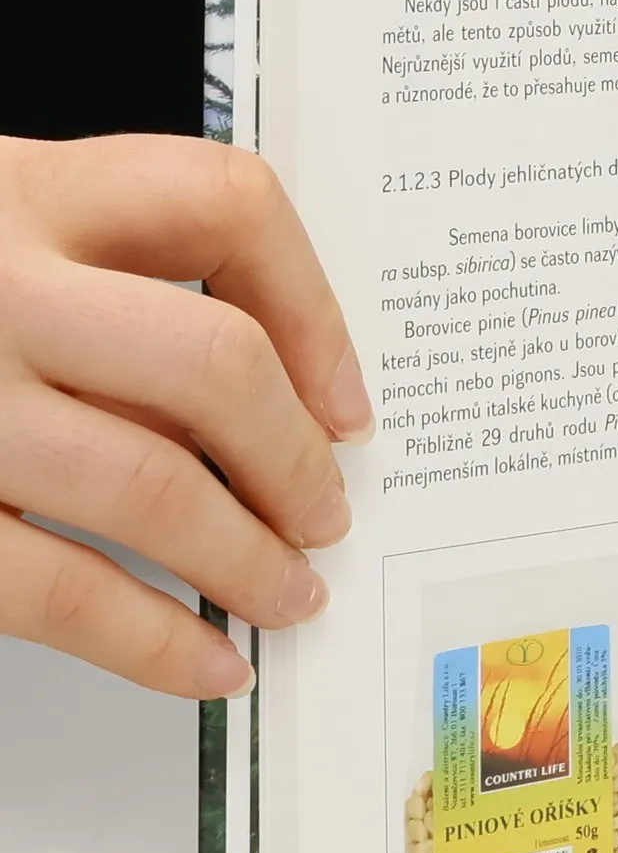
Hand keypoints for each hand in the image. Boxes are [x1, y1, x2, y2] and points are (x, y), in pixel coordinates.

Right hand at [0, 136, 372, 697]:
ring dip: (246, 558)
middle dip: (294, 457)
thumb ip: (99, 278)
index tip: (349, 397)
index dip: (316, 308)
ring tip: (286, 593)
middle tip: (326, 512)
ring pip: (148, 482)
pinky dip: (150, 640)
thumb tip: (279, 402)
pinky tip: (203, 663)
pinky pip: (52, 587)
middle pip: (213, 360)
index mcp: (19, 189)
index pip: (223, 202)